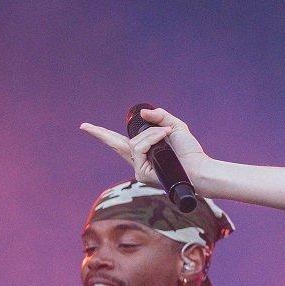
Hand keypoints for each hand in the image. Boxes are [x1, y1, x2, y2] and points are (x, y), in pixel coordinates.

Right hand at [78, 106, 210, 188]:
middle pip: (115, 144)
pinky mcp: (141, 173)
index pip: (122, 142)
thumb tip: (143, 113)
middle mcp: (140, 161)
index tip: (87, 127)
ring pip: (135, 143)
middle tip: (84, 126)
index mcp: (146, 152)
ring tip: (168, 134)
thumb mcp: (176, 127)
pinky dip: (152, 139)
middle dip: (100, 134)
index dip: (106, 135)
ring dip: (152, 134)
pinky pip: (140, 148)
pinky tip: (165, 137)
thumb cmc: (190, 152)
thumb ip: (160, 117)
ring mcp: (139, 169)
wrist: (200, 169)